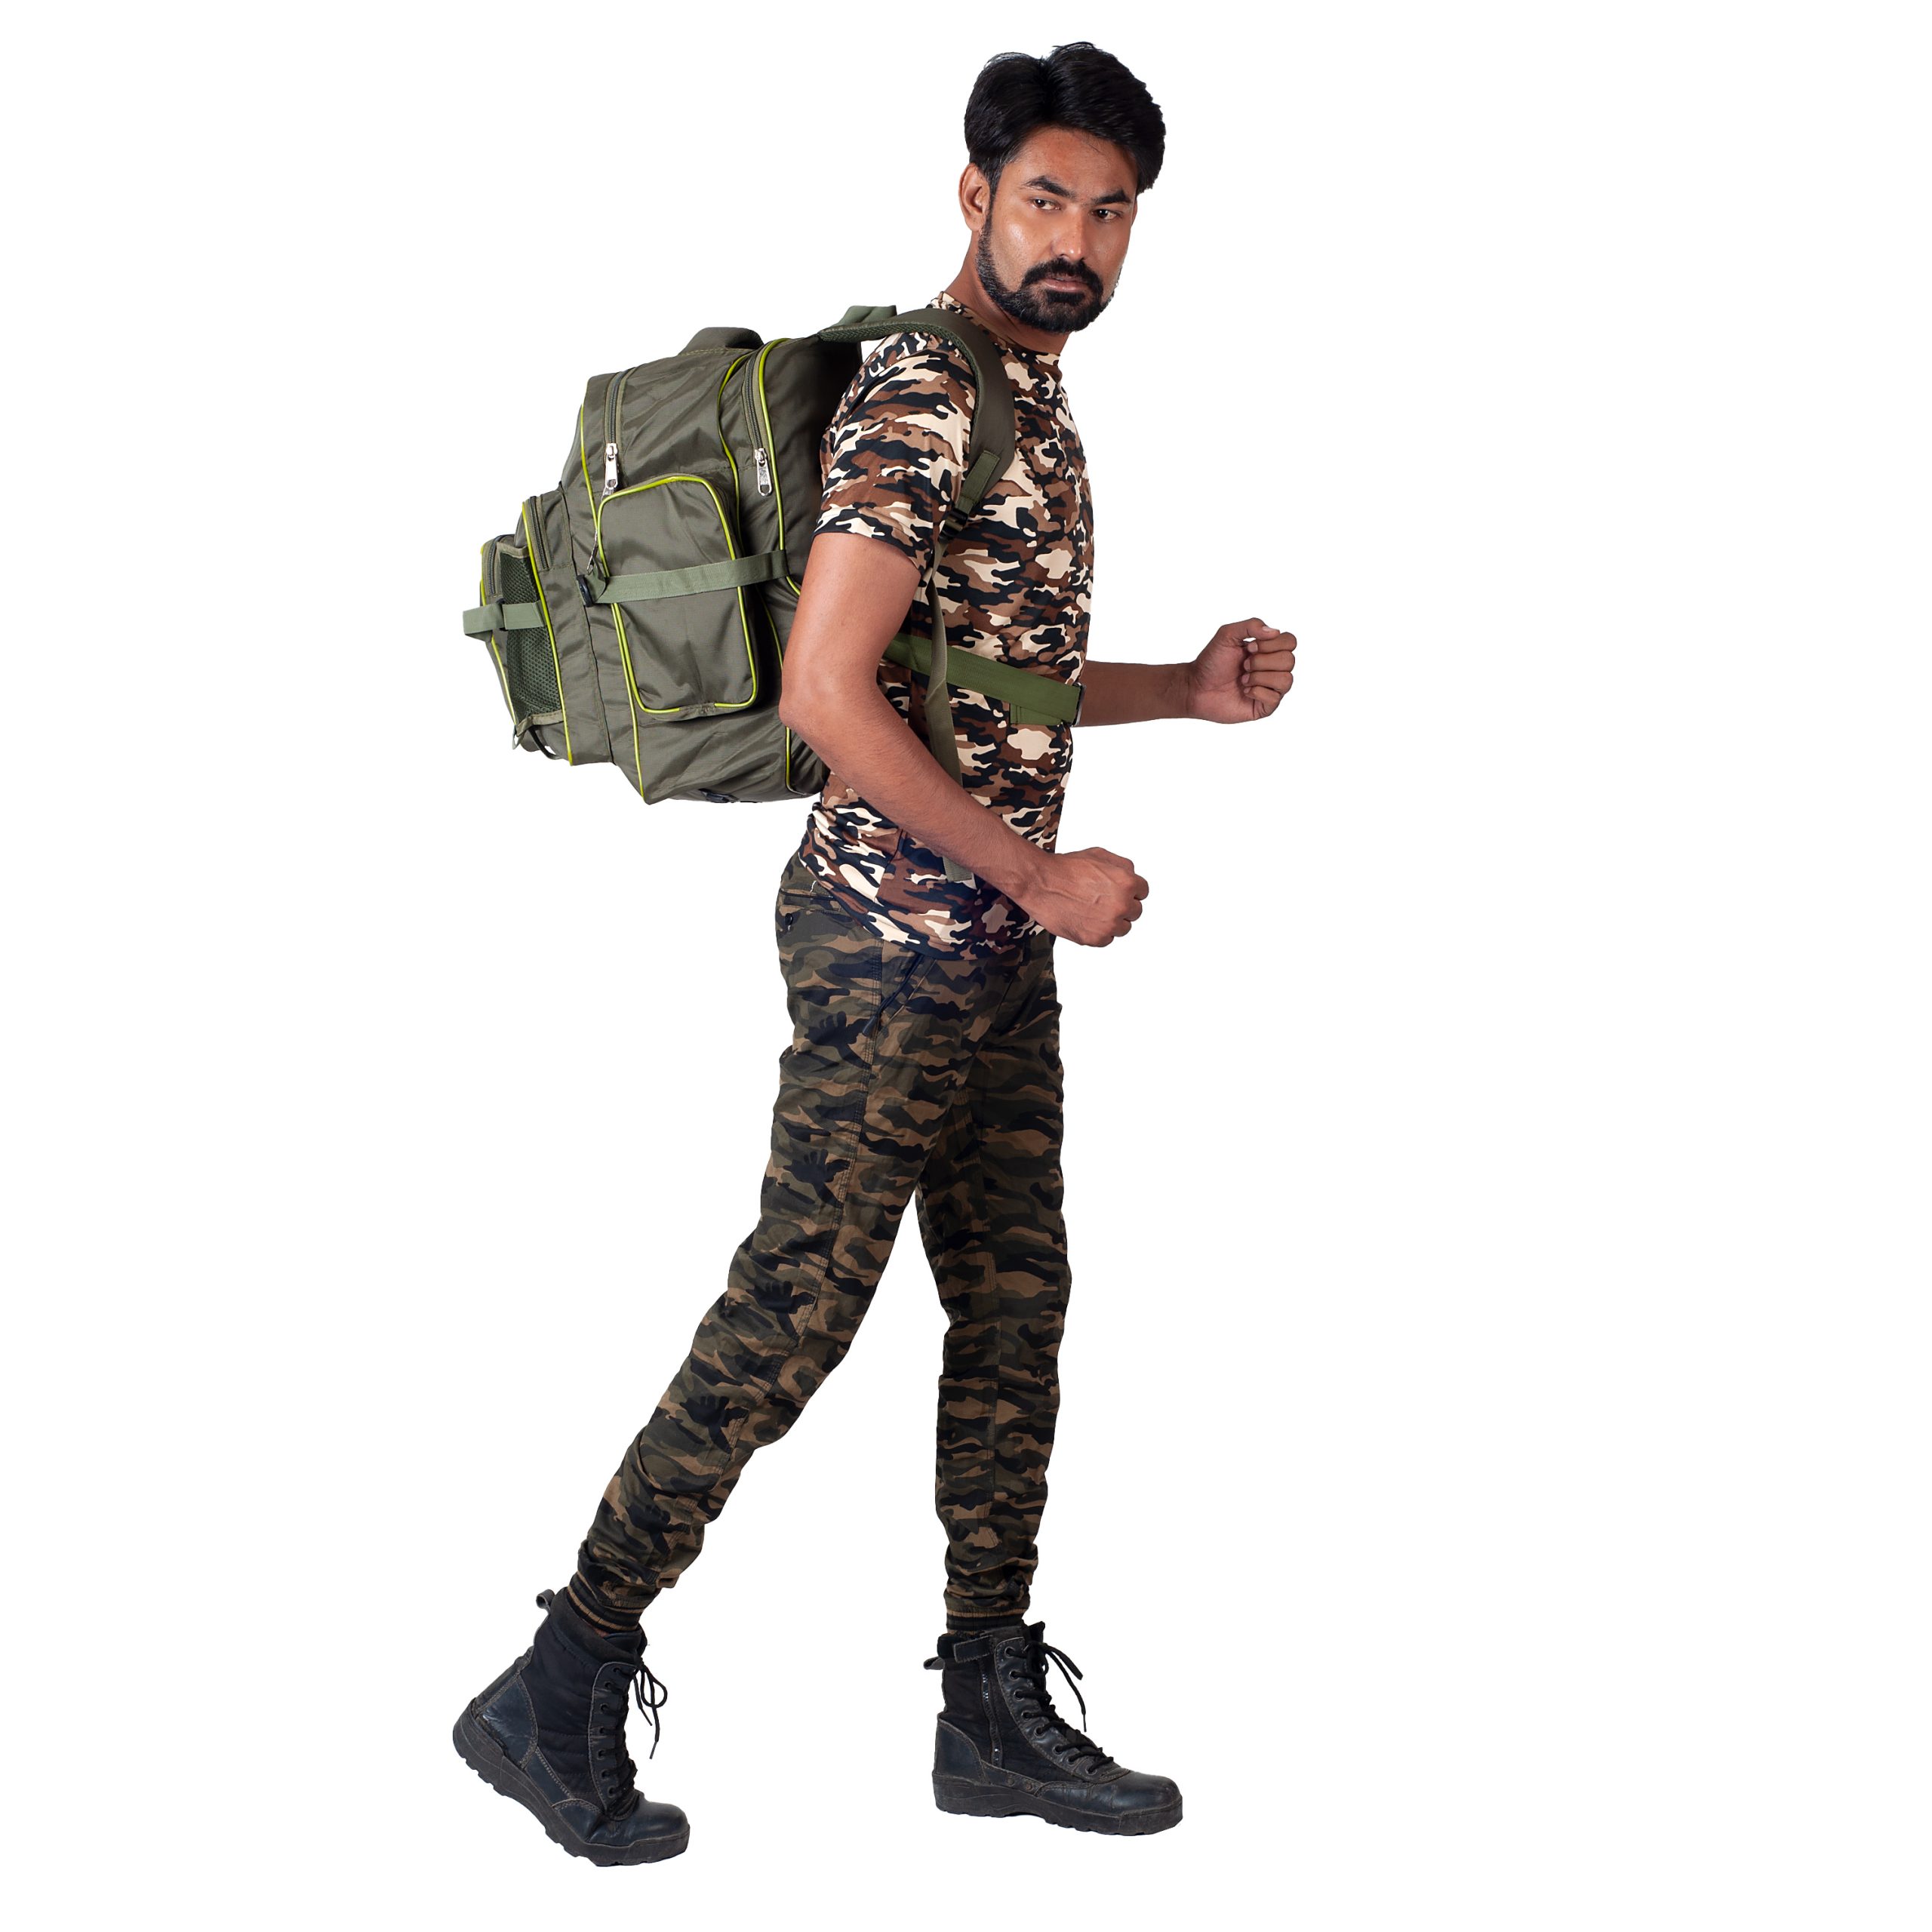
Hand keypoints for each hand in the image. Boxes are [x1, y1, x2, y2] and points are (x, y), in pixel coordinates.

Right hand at [1015, 846, 1148, 946]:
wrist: (1040, 883)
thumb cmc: (1065, 869)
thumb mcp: (1099, 855)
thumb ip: (1122, 866)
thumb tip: (1132, 875)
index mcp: (1126, 882)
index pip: (1143, 892)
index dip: (1130, 891)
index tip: (1121, 893)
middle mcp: (1121, 904)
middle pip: (1135, 912)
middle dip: (1122, 906)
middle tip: (1104, 901)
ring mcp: (1109, 923)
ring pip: (1123, 928)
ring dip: (1112, 921)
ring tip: (1094, 911)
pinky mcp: (1095, 938)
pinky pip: (1106, 940)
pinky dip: (1098, 932)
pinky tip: (1085, 919)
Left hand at [1184, 618, 1296, 722]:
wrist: (1196, 687)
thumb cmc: (1211, 662)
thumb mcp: (1227, 634)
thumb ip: (1250, 625)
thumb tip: (1275, 632)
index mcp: (1268, 649)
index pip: (1290, 641)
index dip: (1272, 644)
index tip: (1250, 647)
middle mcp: (1273, 668)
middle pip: (1289, 660)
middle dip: (1262, 661)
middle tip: (1243, 665)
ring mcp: (1271, 688)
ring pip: (1286, 680)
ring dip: (1259, 677)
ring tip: (1243, 679)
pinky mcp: (1265, 707)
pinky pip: (1275, 698)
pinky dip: (1256, 692)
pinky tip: (1244, 691)